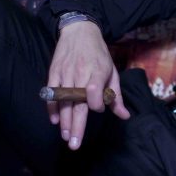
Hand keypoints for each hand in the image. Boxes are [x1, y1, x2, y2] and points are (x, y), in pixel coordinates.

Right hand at [46, 20, 129, 149]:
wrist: (79, 31)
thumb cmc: (99, 53)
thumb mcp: (112, 71)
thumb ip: (116, 96)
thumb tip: (124, 116)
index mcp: (97, 72)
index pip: (95, 94)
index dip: (97, 104)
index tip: (98, 108)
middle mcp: (80, 74)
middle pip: (77, 104)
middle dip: (76, 126)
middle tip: (74, 144)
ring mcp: (65, 74)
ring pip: (64, 102)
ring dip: (64, 121)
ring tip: (66, 137)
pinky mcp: (54, 73)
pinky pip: (52, 94)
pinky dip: (52, 107)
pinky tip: (54, 120)